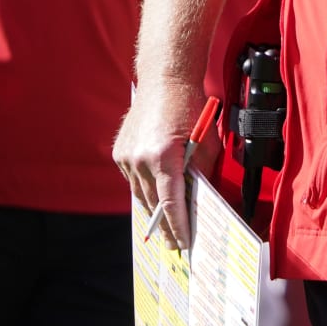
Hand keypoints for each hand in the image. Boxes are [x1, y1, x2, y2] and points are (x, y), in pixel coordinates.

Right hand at [113, 81, 207, 250]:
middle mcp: (141, 159)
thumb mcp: (206, 142)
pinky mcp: (120, 153)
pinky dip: (144, 190)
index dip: (178, 226)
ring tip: (164, 229)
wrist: (165, 80)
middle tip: (175, 244)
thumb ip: (201, 172)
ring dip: (153, 211)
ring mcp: (127, 157)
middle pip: (153, 203)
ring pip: (140, 195)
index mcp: (164, 156)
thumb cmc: (191, 107)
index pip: (171, 202)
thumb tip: (200, 198)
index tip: (184, 243)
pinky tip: (153, 200)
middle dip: (165, 225)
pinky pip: (132, 180)